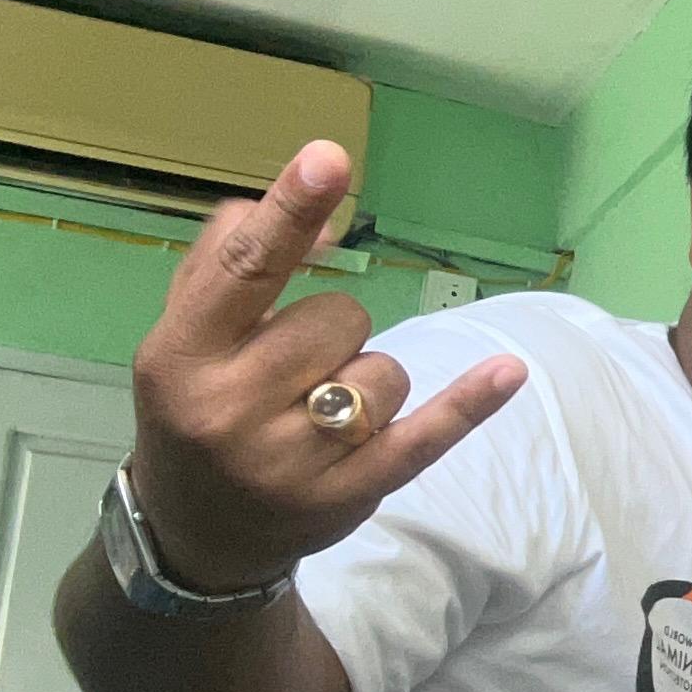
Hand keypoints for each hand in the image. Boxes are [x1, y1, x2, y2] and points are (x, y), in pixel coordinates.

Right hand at [127, 142, 524, 591]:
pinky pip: (424, 436)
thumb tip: (321, 207)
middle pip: (338, 316)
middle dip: (332, 329)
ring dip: (367, 378)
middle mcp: (231, 409)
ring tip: (319, 411)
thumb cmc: (197, 406)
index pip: (245, 269)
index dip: (290, 211)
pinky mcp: (348, 496)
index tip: (330, 158)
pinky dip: (468, 404)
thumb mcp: (186, 332)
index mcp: (183, 356)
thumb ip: (234, 257)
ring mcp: (292, 461)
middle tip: (293, 367)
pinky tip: (507, 371)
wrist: (197, 533)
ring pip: (382, 369)